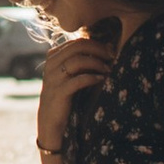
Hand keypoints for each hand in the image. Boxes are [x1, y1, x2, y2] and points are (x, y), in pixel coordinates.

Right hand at [36, 30, 110, 146]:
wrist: (51, 121)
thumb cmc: (65, 95)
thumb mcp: (70, 74)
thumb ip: (83, 60)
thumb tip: (108, 46)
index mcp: (53, 56)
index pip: (77, 42)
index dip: (96, 44)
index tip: (111, 50)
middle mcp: (51, 65)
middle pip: (78, 47)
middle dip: (98, 50)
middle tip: (112, 57)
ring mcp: (53, 78)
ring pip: (77, 61)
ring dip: (96, 63)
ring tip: (108, 69)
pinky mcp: (59, 93)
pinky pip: (77, 80)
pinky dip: (92, 78)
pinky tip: (101, 79)